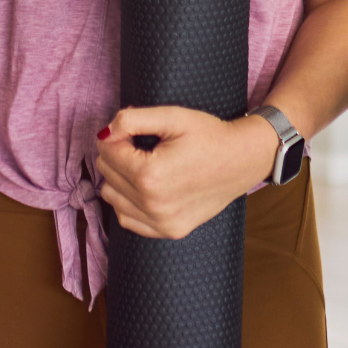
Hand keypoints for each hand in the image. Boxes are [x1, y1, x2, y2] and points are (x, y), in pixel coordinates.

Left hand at [96, 106, 276, 239]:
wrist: (243, 160)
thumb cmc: (210, 135)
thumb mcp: (174, 116)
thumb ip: (132, 119)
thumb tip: (104, 132)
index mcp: (149, 174)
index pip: (107, 151)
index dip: (117, 135)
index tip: (133, 128)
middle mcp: (151, 204)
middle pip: (107, 174)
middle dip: (117, 154)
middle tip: (141, 143)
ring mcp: (160, 222)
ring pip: (112, 198)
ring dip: (119, 178)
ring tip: (144, 164)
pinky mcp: (168, 230)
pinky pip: (127, 219)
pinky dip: (128, 202)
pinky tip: (146, 186)